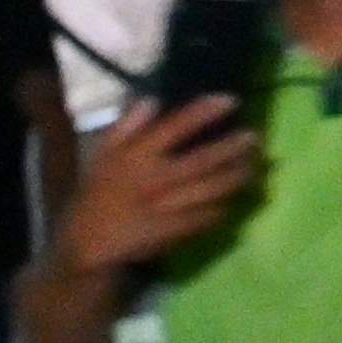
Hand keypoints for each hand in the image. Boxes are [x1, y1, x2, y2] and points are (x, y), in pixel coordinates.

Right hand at [56, 98, 258, 273]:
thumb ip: (125, 127)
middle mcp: (154, 178)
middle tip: (254, 137)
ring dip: (236, 175)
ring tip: (253, 165)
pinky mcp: (174, 230)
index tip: (230, 100)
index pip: (175, 127)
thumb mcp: (101, 155)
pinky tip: (235, 196)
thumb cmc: (96, 193)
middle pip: (203, 159)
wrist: (87, 242)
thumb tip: (152, 100)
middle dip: (233, 147)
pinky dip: (224, 205)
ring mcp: (167, 206)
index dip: (205, 112)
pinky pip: (207, 215)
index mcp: (135, 156)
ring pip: (211, 188)